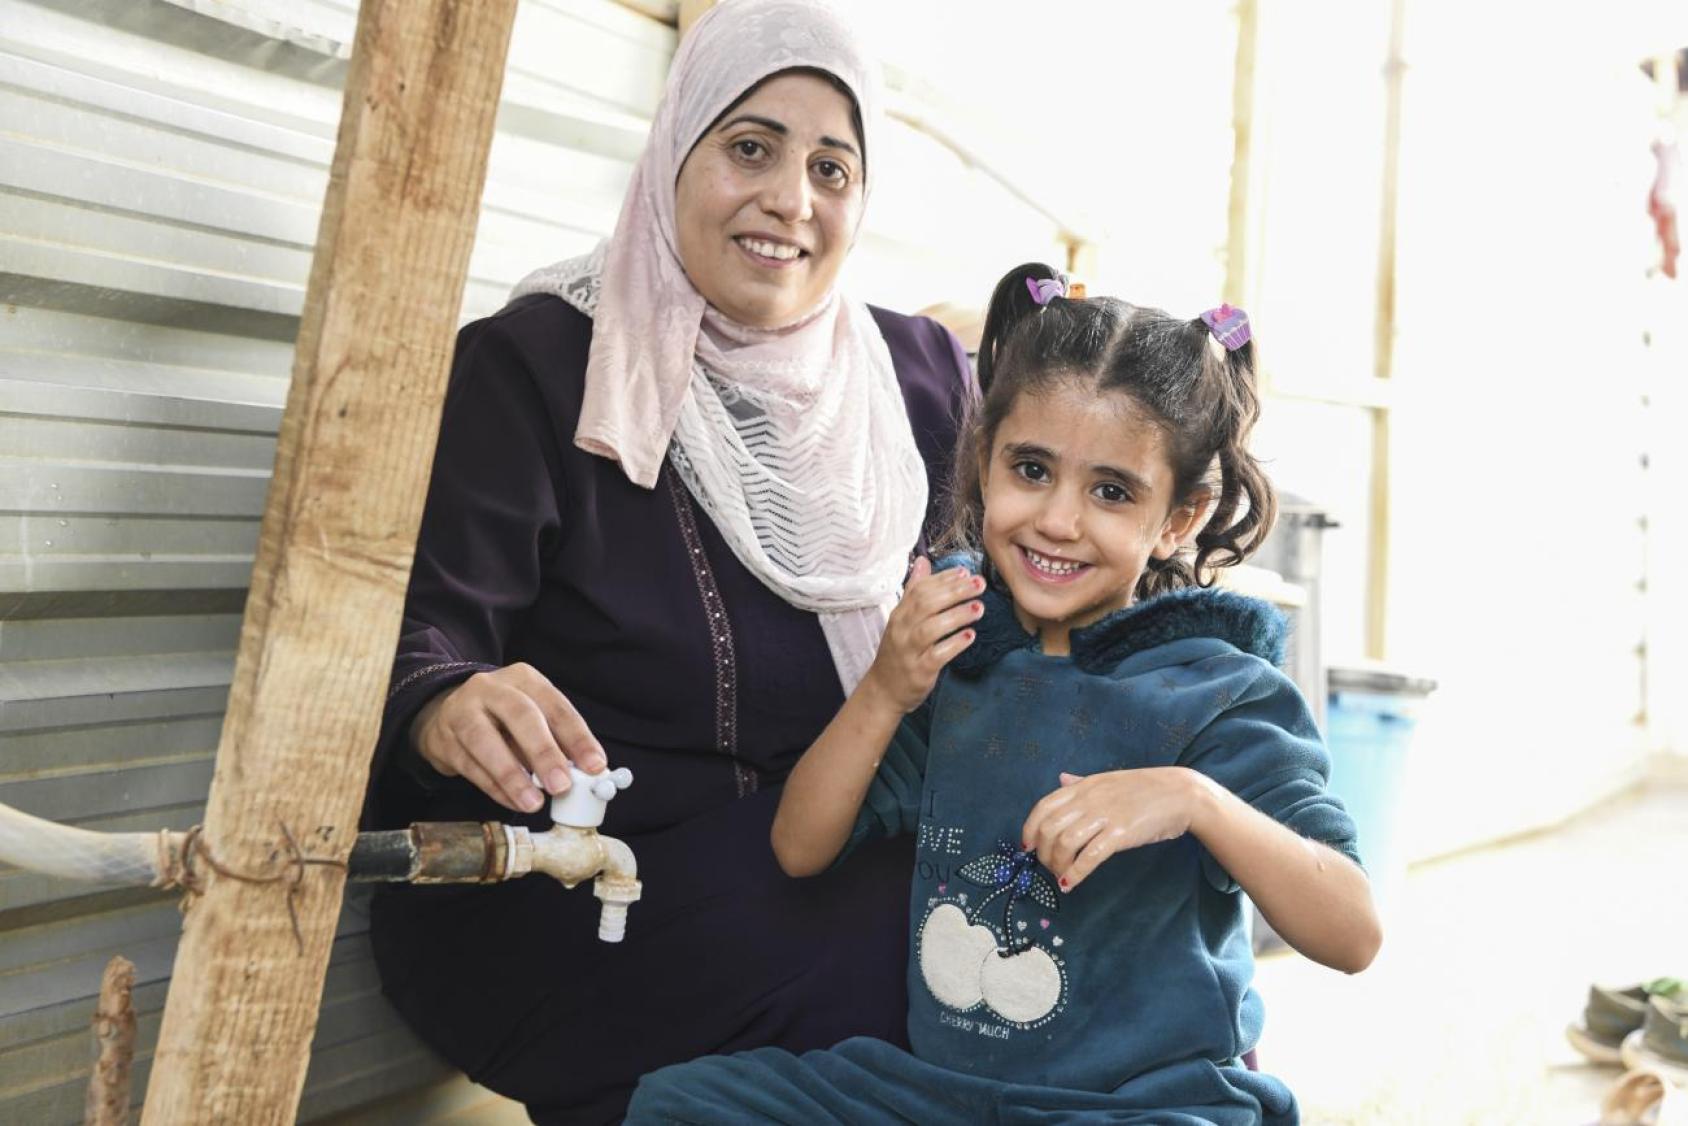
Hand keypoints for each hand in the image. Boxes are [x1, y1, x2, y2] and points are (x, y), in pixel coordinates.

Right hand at [410, 662, 607, 813]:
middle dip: (544, 752)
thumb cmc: (503, 719)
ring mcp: (462, 711)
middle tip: (562, 785)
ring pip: (485, 741)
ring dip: (513, 776)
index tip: (595, 766)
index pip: (555, 705)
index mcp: (523, 678)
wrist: (446, 715)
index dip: (577, 737)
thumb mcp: (533, 716)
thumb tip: (587, 773)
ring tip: (535, 803)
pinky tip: (513, 802)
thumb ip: (558, 740)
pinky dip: (494, 787)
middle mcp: (491, 688)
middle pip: (520, 716)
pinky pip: (470, 766)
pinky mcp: (443, 739)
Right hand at [860, 556, 983, 713]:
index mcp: (900, 614)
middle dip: (954, 592)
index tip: (965, 571)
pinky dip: (954, 644)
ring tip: (978, 608)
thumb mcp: (902, 619)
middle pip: (927, 604)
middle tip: (978, 584)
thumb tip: (923, 562)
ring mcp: (909, 650)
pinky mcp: (919, 670)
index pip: (920, 589)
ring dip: (957, 616)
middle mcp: (902, 629)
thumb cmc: (898, 652)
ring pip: (932, 628)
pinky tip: (970, 636)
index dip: (943, 579)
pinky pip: (937, 655)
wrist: (884, 690)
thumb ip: (915, 590)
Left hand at [1021, 768, 1202, 890]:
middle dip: (1042, 852)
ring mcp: (1105, 816)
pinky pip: (1090, 856)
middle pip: (1049, 828)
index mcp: (1084, 786)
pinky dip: (1075, 873)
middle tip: (1047, 866)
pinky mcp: (1121, 833)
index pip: (1043, 807)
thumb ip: (1081, 782)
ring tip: (1060, 876)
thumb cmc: (1145, 788)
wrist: (1181, 794)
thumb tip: (1061, 779)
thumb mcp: (1108, 779)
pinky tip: (1070, 884)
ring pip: (1065, 843)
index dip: (1029, 829)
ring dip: (1056, 865)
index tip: (1027, 847)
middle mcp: (1089, 799)